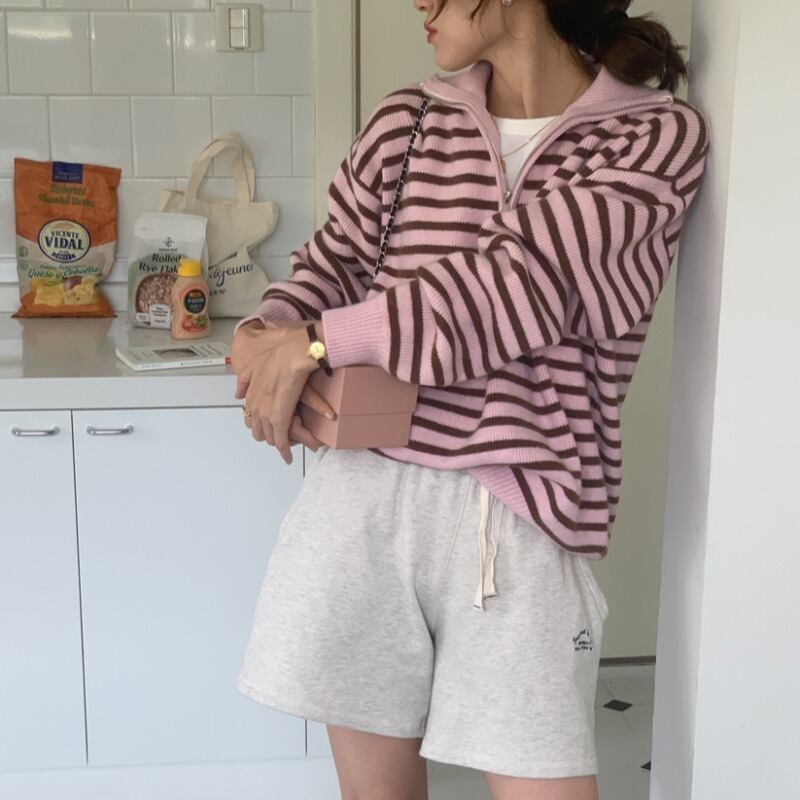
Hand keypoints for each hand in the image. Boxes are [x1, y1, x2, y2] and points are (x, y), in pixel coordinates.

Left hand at [232, 322, 335, 463]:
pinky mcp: (280, 419)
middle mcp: (255, 407)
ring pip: (270, 438)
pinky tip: (288, 458)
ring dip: (278, 442)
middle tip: (281, 437)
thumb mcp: (254, 365)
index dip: (260, 424)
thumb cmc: (279, 355)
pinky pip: (281, 442)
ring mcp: (266, 414)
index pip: (250, 418)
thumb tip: (237, 394)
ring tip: (288, 446)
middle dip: (269, 436)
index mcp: (250, 395)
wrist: (293, 354)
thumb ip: (244, 380)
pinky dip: (284, 452)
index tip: (268, 427)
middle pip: (258, 432)